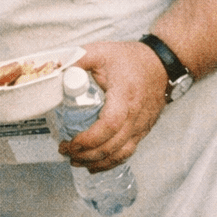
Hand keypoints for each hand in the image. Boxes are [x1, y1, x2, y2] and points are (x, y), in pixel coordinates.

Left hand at [57, 40, 167, 171]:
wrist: (162, 63)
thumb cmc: (131, 58)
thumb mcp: (101, 51)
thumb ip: (77, 59)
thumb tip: (54, 70)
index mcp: (125, 95)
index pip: (110, 124)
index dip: (89, 138)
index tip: (70, 142)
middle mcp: (136, 114)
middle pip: (113, 145)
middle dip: (86, 154)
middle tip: (64, 151)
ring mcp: (142, 125)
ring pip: (121, 153)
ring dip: (97, 162)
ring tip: (75, 161)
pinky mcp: (143, 130)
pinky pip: (128, 151)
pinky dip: (111, 162)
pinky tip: (95, 164)